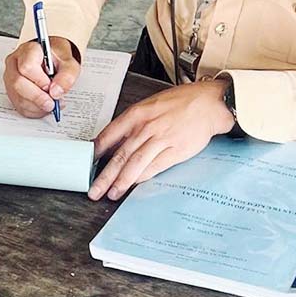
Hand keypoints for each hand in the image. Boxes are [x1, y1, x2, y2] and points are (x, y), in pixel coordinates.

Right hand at [2, 37, 81, 117]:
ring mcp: (10, 77)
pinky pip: (18, 105)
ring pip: (17, 96)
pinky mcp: (11, 90)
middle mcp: (15, 62)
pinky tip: (43, 106)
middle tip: (52, 102)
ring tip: (50, 104)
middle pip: (18, 83)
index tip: (51, 87)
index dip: (40, 81)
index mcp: (28, 50)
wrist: (52, 61)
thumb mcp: (69, 63)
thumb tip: (56, 92)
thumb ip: (66, 76)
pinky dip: (33, 110)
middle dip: (37, 97)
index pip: (27, 67)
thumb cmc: (57, 60)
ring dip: (36, 106)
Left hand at [88, 79, 235, 200]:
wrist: (208, 104)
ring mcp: (161, 140)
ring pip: (135, 163)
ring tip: (111, 193)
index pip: (109, 134)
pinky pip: (154, 167)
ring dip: (121, 181)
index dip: (96, 152)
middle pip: (120, 155)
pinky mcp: (176, 151)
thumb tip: (114, 140)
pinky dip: (141, 177)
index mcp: (136, 113)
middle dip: (104, 175)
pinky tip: (132, 186)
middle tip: (94, 189)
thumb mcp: (149, 105)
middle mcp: (146, 127)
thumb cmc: (179, 103)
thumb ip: (132, 122)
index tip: (88, 164)